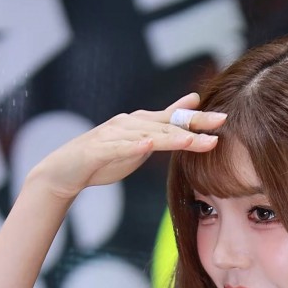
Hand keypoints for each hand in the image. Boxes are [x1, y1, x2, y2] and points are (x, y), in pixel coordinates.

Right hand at [24, 93, 226, 203]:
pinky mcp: (99, 150)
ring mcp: (114, 135)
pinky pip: (119, 148)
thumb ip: (158, 136)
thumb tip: (182, 130)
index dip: (197, 118)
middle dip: (194, 124)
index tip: (222, 118)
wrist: (65, 169)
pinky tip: (149, 145)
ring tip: (192, 138)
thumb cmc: (102, 160)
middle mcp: (129, 124)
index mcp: (139, 124)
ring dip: (171, 135)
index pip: (173, 120)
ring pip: (148, 134)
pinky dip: (134, 146)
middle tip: (220, 123)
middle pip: (167, 124)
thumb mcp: (136, 147)